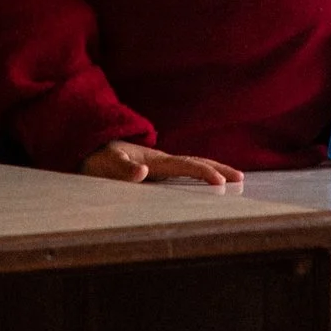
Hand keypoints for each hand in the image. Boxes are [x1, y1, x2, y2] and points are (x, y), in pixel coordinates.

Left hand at [81, 141, 245, 187]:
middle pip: (195, 161)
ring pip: (192, 165)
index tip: (221, 182)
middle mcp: (161, 161)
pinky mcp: (156, 170)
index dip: (203, 173)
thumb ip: (122, 169)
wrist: (89, 149)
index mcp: (154, 160)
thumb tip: (142, 174)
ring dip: (213, 169)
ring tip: (235, 178)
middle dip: (218, 168)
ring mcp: (160, 164)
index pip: (185, 165)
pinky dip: (201, 173)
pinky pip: (184, 171)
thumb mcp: (106, 165)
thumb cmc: (97, 159)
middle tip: (241, 177)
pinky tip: (207, 181)